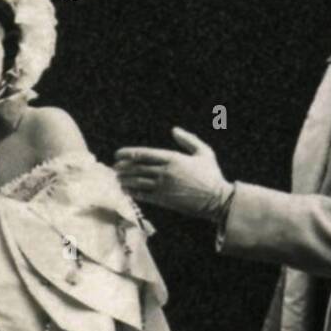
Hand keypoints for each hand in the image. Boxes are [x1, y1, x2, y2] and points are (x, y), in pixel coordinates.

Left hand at [114, 128, 233, 220]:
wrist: (217, 199)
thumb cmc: (212, 175)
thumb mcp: (204, 152)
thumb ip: (188, 140)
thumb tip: (174, 130)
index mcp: (172, 158)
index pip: (144, 154)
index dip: (128, 153)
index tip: (117, 154)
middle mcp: (165, 171)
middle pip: (137, 168)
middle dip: (122, 167)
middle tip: (114, 168)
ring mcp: (163, 187)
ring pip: (137, 181)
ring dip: (125, 180)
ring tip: (117, 179)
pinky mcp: (164, 200)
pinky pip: (143, 195)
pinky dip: (133, 192)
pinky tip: (126, 191)